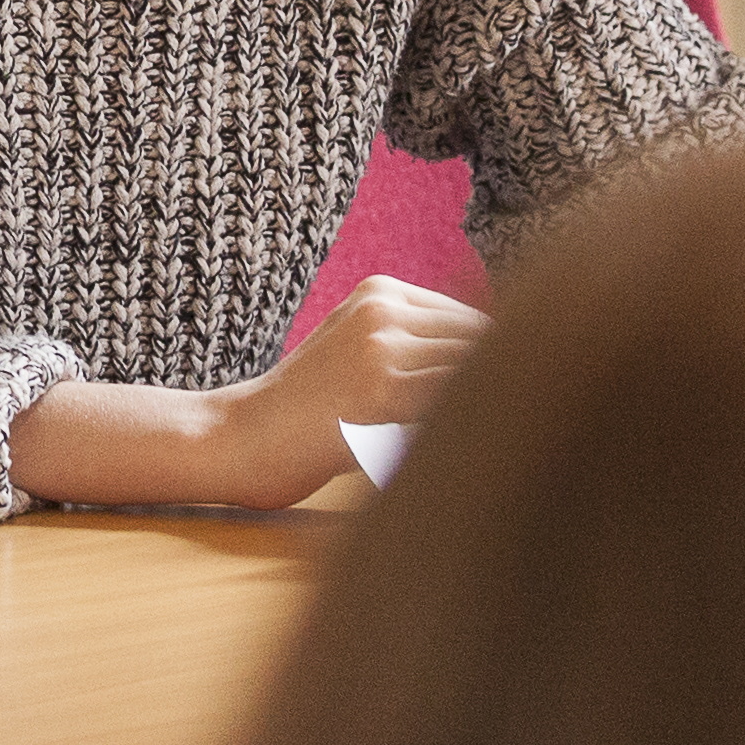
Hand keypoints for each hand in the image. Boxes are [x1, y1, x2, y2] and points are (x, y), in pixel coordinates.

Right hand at [213, 277, 487, 502]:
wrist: (241, 437)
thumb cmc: (304, 410)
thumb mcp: (353, 350)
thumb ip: (413, 345)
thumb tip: (502, 364)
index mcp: (381, 292)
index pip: (474, 320)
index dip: (497, 364)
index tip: (496, 401)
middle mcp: (385, 309)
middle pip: (483, 341)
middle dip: (498, 383)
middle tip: (500, 425)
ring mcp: (384, 348)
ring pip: (476, 371)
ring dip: (487, 406)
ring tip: (474, 441)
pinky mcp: (384, 393)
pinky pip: (456, 402)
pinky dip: (468, 426)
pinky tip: (455, 452)